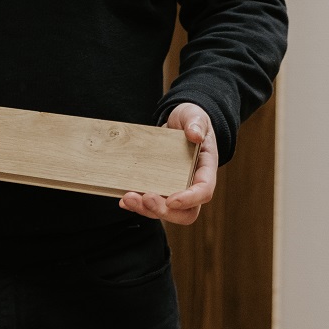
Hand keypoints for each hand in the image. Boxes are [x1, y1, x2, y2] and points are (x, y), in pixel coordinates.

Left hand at [121, 102, 217, 224]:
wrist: (179, 122)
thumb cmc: (191, 120)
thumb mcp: (195, 116)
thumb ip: (196, 123)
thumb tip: (195, 135)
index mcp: (206, 169)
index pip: (204, 192)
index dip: (190, 200)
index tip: (172, 200)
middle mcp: (192, 184)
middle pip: (186, 212)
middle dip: (164, 211)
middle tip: (146, 199)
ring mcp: (176, 188)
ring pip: (166, 211)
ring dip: (146, 209)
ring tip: (128, 198)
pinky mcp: (161, 186)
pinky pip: (151, 203)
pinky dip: (137, 204)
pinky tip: (123, 199)